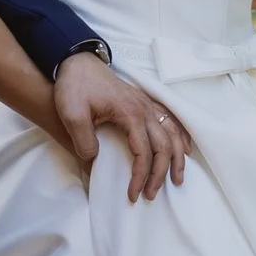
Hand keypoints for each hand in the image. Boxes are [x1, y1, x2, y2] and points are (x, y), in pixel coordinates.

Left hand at [51, 51, 192, 202]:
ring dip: (177, 157)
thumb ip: (84, 141)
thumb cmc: (74, 86)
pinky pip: (169, 120)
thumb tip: (95, 161)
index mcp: (130, 114)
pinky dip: (180, 136)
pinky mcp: (142, 102)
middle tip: (150, 194)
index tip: (133, 194)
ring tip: (177, 179)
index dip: (140, 176)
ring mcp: (146, 104)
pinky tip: (184, 148)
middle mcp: (144, 109)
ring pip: (172, 133)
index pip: (143, 153)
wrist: (75, 61)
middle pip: (163, 146)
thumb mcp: (72, 114)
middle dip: (160, 174)